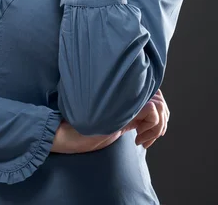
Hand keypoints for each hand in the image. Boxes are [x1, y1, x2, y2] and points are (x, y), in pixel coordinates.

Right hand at [51, 88, 168, 153]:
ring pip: (160, 106)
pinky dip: (151, 129)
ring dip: (155, 128)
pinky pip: (153, 111)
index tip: (146, 133)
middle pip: (160, 99)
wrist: (70, 131)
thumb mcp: (114, 120)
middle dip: (160, 123)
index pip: (155, 95)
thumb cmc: (87, 128)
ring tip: (140, 139)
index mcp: (125, 93)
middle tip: (145, 138)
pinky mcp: (127, 105)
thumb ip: (130, 112)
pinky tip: (136, 139)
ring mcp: (128, 97)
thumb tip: (152, 114)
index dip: (158, 114)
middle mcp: (128, 91)